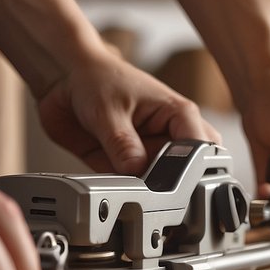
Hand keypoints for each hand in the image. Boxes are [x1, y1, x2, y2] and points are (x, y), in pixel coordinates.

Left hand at [35, 51, 220, 174]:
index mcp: (178, 114)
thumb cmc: (99, 79)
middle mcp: (167, 136)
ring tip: (128, 184)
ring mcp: (148, 152)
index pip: (201, 147)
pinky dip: (124, 190)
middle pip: (189, 169)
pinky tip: (113, 186)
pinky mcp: (126, 165)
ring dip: (146, 188)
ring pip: (159, 182)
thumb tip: (135, 170)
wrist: (68, 80)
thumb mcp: (109, 110)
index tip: (172, 180)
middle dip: (175, 183)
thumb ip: (122, 143)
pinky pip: (131, 186)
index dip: (191, 168)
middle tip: (155, 188)